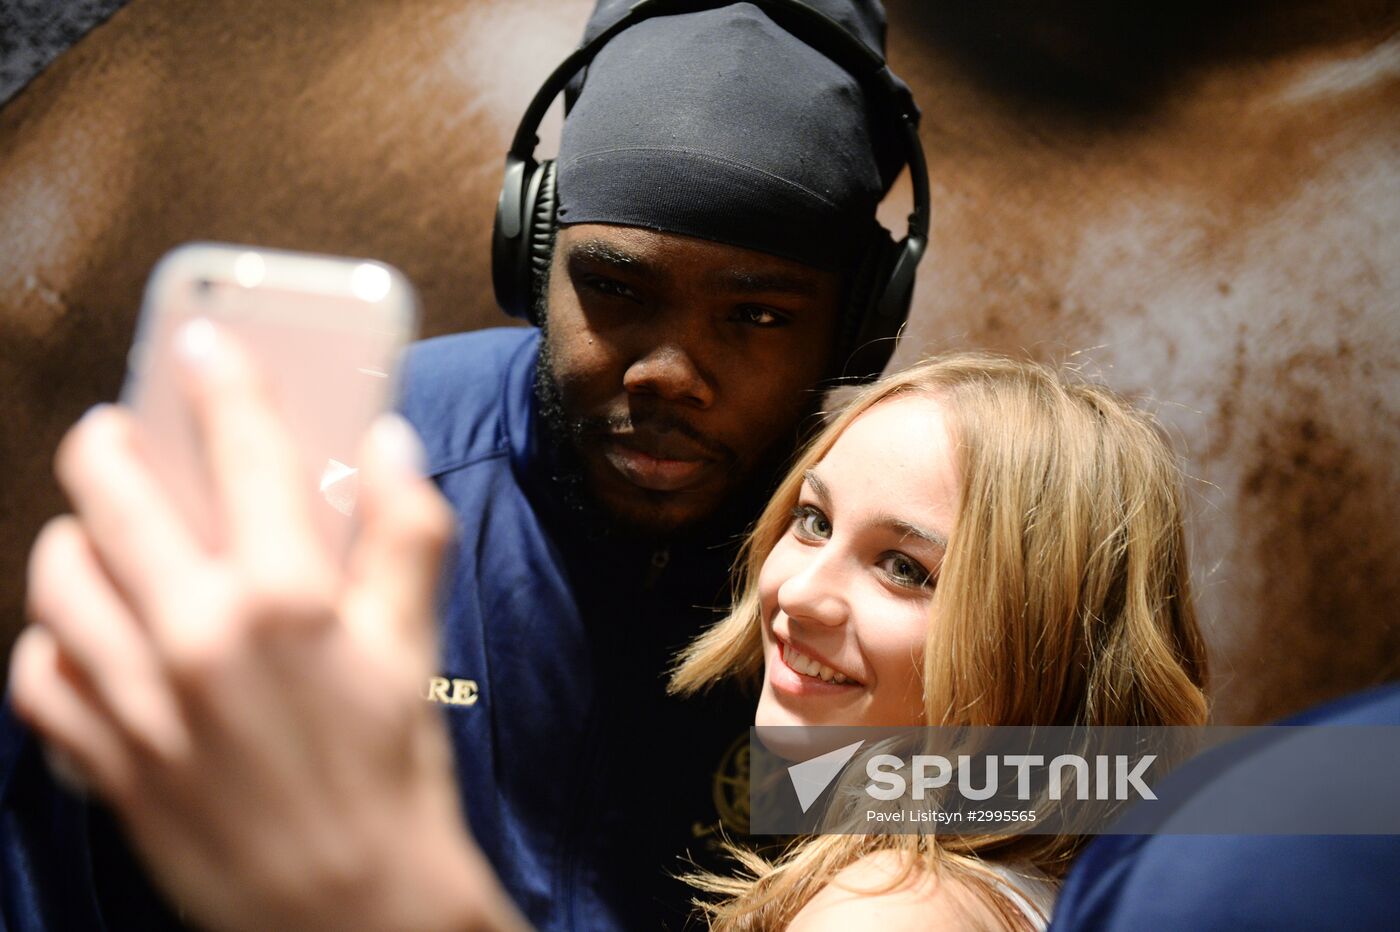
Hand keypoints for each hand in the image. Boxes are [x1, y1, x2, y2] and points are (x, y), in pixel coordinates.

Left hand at [11, 323, 525, 930]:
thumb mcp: (413, 646)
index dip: (220, 379)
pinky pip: (38, 674)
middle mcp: (196, 632)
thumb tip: (393, 443)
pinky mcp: (102, 757)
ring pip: (56, 577)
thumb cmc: (391, 772)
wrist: (347, 906)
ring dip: (72, 537)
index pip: (243, 449)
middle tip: (117, 432)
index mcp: (284, 596)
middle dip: (107, 442)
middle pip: (113, 494)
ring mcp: (136, 697)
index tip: (205, 342)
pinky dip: (52, 642)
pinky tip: (85, 637)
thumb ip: (405, 534)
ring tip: (96, 533)